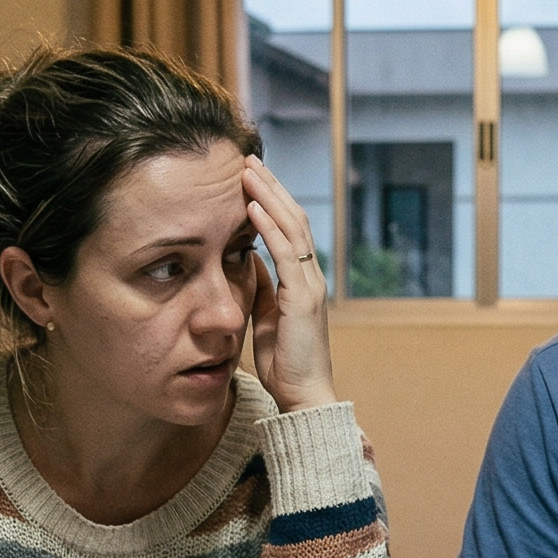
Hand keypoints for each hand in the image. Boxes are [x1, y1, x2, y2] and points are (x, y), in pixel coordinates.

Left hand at [242, 156, 337, 412]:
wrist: (302, 396)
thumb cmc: (284, 363)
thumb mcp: (267, 316)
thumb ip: (261, 287)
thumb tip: (246, 259)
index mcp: (302, 280)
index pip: (290, 228)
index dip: (271, 201)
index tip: (249, 178)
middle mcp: (311, 276)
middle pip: (294, 218)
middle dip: (270, 187)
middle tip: (247, 161)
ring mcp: (310, 285)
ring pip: (293, 227)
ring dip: (268, 197)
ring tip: (248, 172)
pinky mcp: (302, 298)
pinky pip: (286, 253)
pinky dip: (269, 227)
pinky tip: (252, 207)